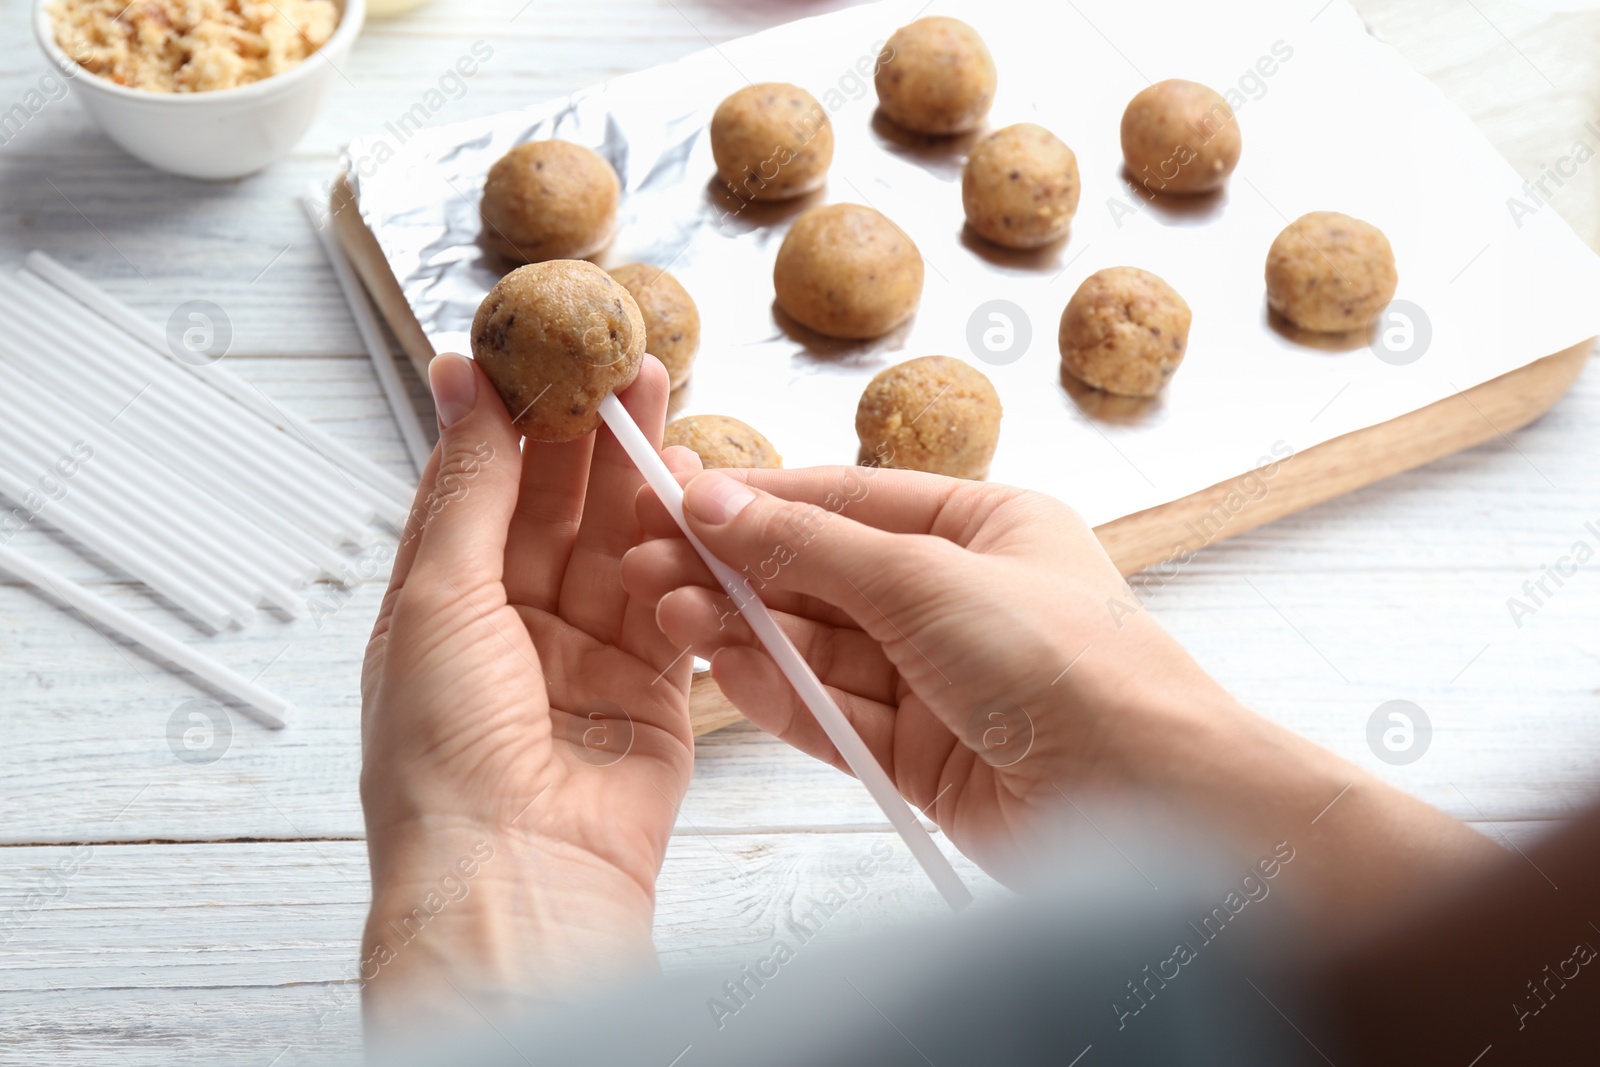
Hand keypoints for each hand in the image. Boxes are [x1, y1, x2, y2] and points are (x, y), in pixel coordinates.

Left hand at [359, 354, 696, 1031]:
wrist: (518, 873)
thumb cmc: (444, 757)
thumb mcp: (439, 596)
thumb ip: (468, 486)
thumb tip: (454, 379)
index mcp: (442, 605)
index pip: (481, 489)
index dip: (511, 420)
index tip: (543, 355)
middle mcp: (513, 627)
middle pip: (559, 509)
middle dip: (590, 437)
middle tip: (624, 365)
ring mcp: (585, 656)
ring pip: (622, 546)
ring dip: (643, 481)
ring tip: (663, 407)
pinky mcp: (653, 689)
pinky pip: (674, 603)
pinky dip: (685, 554)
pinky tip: (694, 497)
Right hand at [622, 467, 1498, 905]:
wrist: (1145, 804)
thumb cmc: (1069, 666)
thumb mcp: (925, 579)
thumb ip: (809, 545)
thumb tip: (715, 499)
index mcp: (985, 527)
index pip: (849, 499)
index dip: (760, 498)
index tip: (677, 496)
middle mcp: (960, 598)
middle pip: (823, 574)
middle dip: (737, 568)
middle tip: (648, 562)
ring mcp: (938, 679)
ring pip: (819, 647)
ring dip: (744, 630)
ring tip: (670, 614)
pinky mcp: (920, 755)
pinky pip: (833, 713)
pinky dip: (779, 693)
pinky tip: (724, 669)